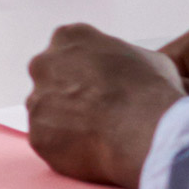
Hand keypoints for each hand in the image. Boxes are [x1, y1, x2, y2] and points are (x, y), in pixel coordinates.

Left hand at [23, 22, 181, 187]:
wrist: (144, 131)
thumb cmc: (151, 91)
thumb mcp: (148, 58)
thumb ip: (122, 60)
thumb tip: (125, 71)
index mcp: (69, 38)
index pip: (68, 51)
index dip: (85, 71)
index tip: (100, 86)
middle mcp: (44, 64)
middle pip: (50, 79)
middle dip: (68, 94)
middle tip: (95, 111)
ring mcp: (37, 100)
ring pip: (46, 113)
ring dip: (64, 122)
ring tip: (97, 134)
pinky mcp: (37, 134)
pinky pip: (49, 142)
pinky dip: (65, 148)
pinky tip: (91, 150)